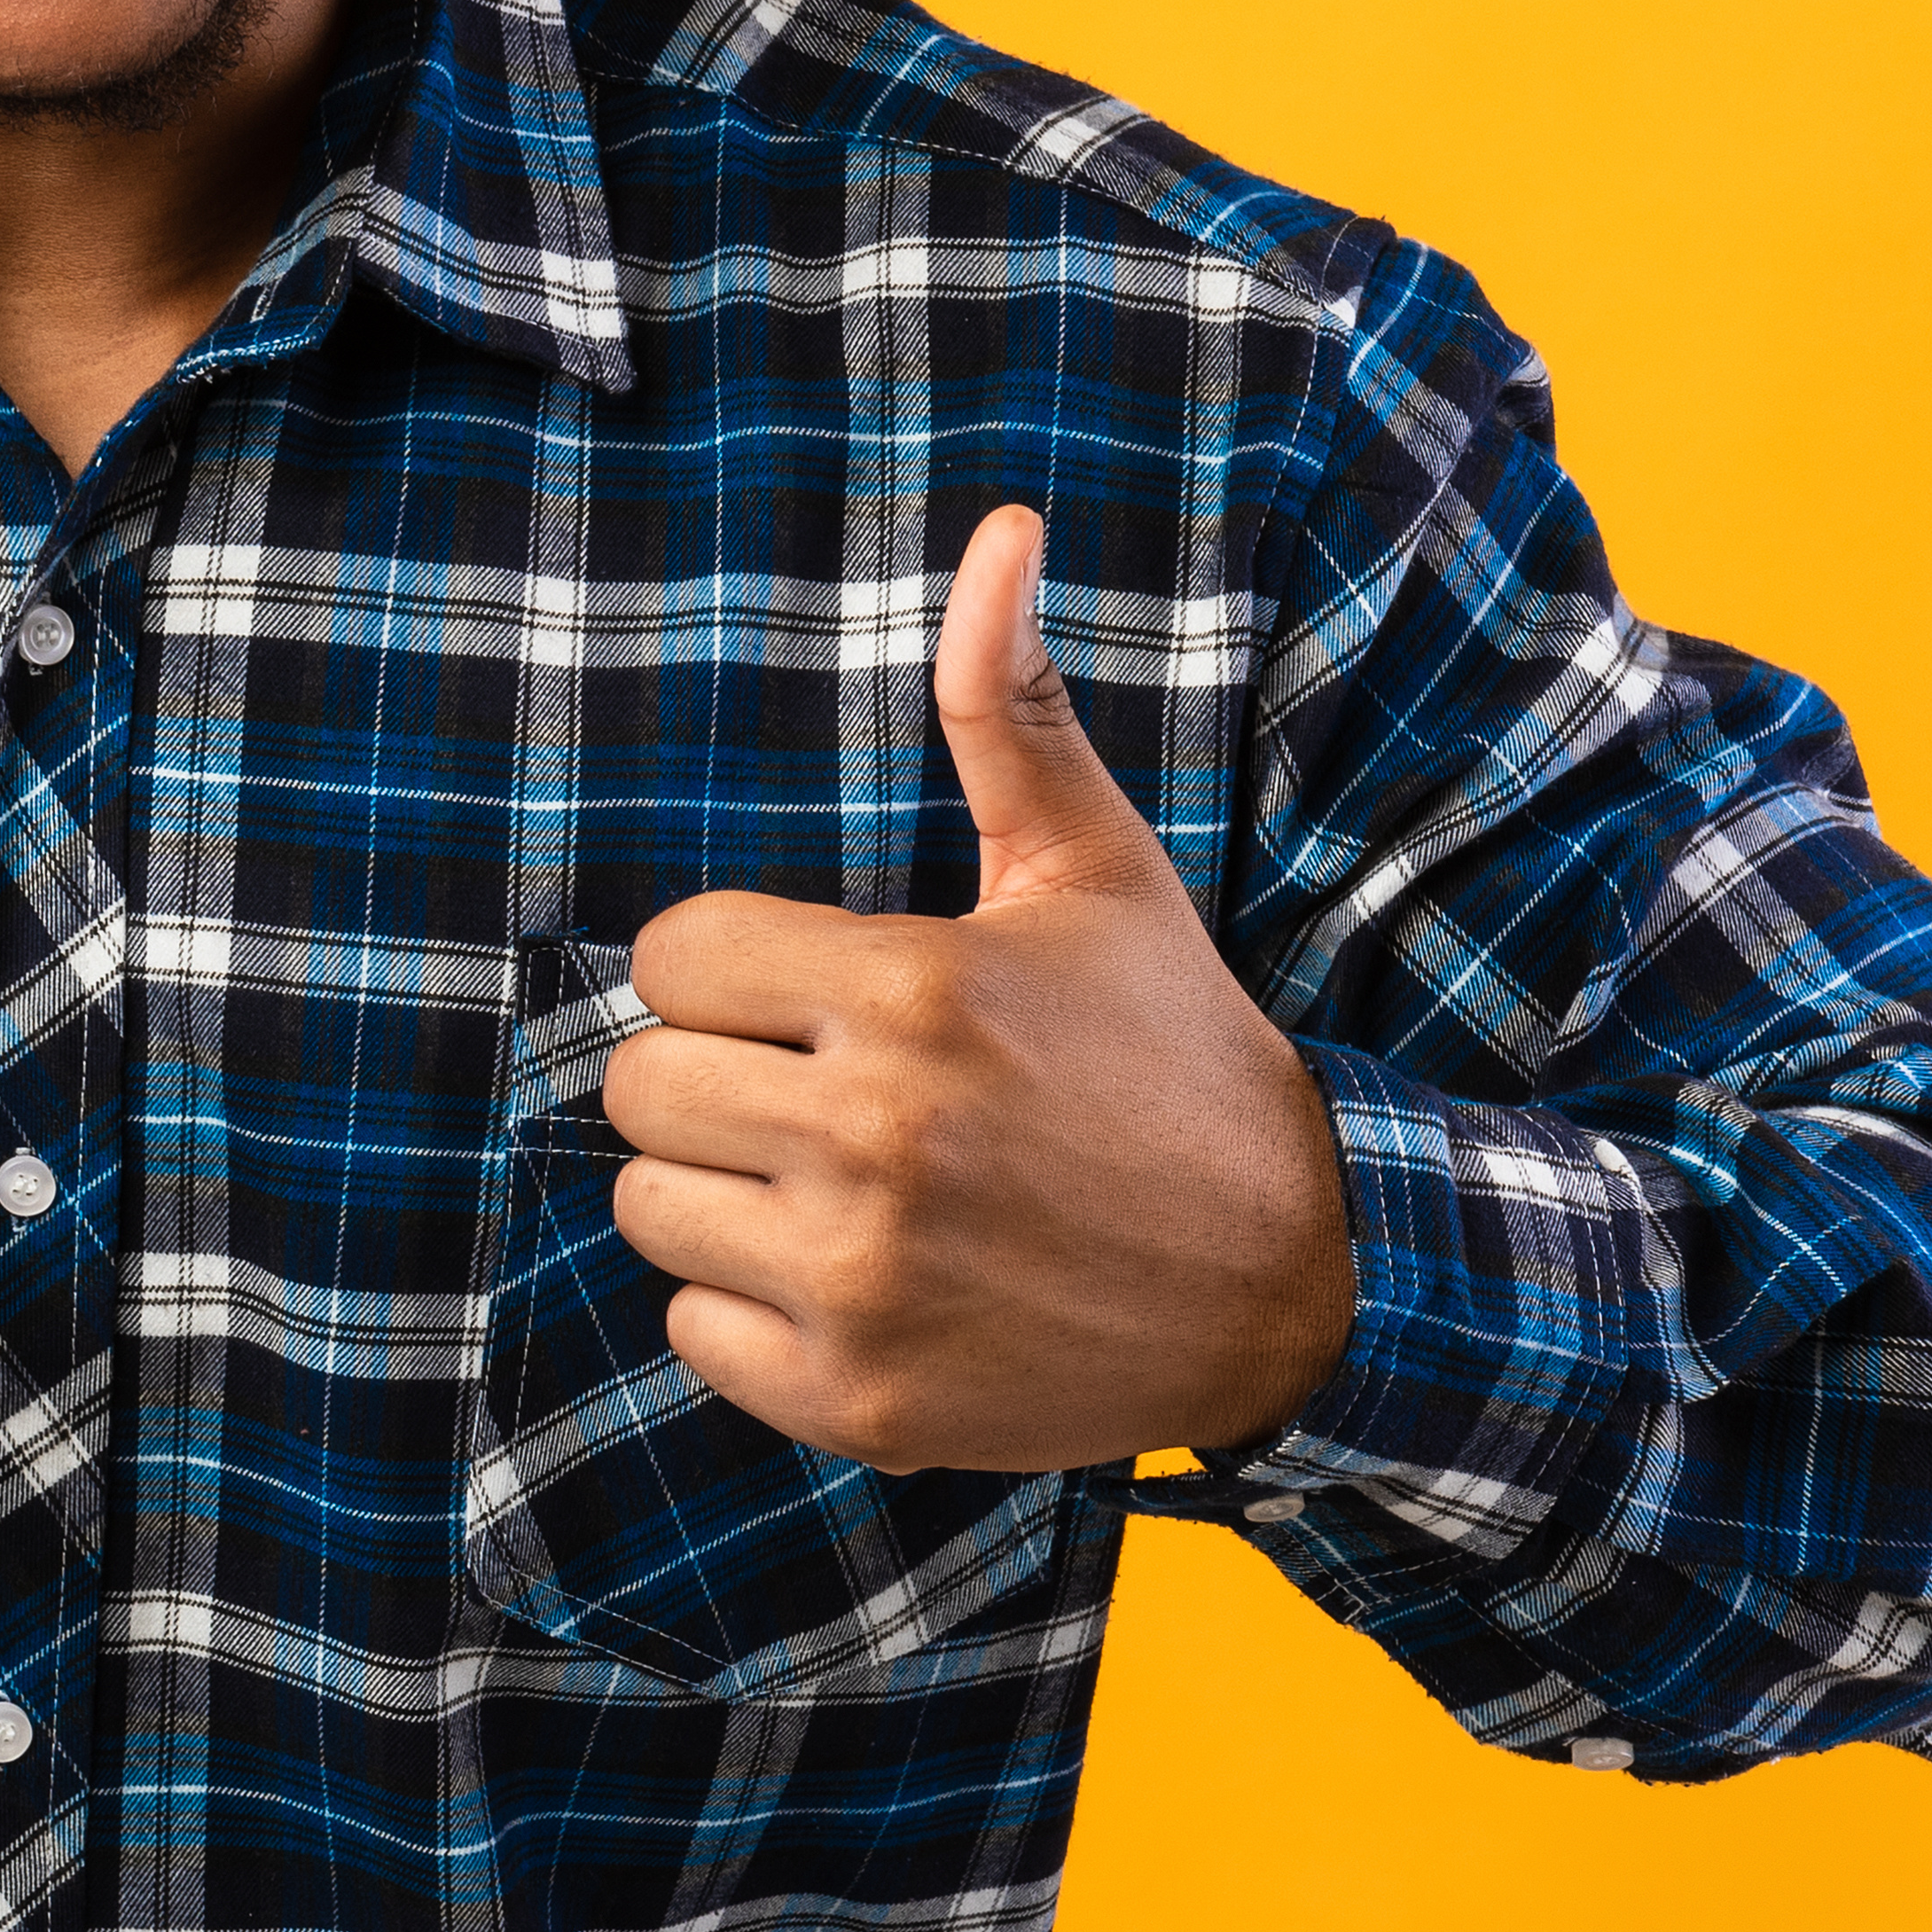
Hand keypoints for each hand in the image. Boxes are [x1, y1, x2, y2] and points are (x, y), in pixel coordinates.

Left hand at [608, 506, 1355, 1474]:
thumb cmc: (1171, 1057)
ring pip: (652, 1206)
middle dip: (715, 1076)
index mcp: (912, 990)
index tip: (819, 995)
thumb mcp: (1092, 872)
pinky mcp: (859, 1399)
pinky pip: (695, 1332)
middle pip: (639, 1083)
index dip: (733, 970)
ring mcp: (863, 1277)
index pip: (672, 957)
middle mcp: (875, 1137)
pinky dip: (755, 1312)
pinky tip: (864, 1280)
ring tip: (842, 1182)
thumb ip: (1008, 705)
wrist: (1292, 1280)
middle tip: (821, 1089)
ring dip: (723, 1193)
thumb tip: (998, 532)